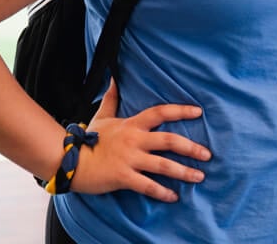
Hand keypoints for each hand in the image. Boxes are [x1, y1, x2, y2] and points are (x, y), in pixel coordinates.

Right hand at [70, 79, 210, 201]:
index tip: (199, 112)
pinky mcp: (123, 177)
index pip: (161, 113)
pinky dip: (162, 192)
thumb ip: (111, 98)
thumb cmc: (88, 139)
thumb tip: (113, 78)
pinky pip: (147, 186)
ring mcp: (130, 159)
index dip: (180, 111)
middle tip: (208, 154)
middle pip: (169, 141)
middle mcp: (134, 140)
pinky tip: (174, 196)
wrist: (69, 161)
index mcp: (132, 124)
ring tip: (200, 176)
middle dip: (191, 148)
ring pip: (163, 165)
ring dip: (184, 172)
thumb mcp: (102, 116)